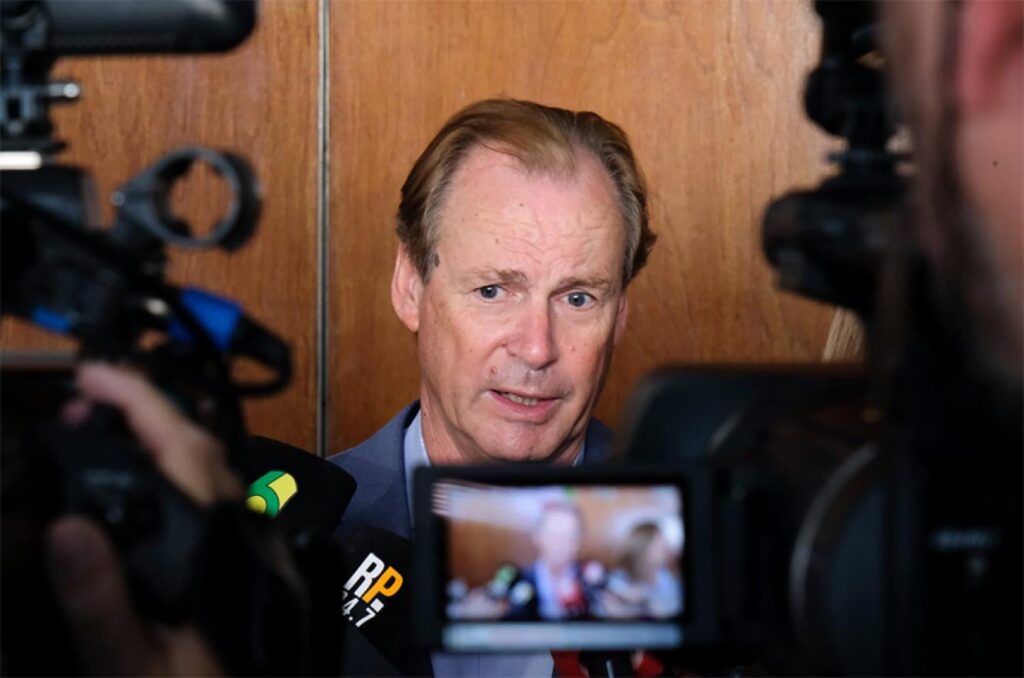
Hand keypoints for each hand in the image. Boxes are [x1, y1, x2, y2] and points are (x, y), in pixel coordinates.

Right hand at [48, 362, 242, 674]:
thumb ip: (101, 600)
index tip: (94, 377)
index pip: (180, 448)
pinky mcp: (266, 566)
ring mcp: (262, 548)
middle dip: (146, 410)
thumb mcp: (132, 666)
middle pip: (203, 450)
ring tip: (114, 433)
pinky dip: (189, 476)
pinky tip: (163, 491)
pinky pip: (229, 500)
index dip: (136, 400)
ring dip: (169, 440)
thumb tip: (69, 529)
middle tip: (91, 400)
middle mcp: (249, 536)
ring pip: (221, 471)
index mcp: (218, 546)